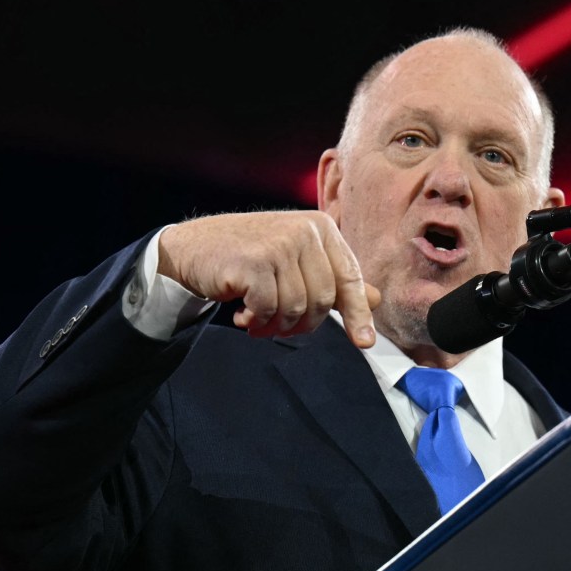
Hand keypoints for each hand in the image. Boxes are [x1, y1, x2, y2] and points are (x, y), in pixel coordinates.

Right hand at [158, 211, 379, 347]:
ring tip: (258, 320)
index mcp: (321, 228)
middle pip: (323, 300)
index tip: (365, 343)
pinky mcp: (254, 261)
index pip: (349, 277)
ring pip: (296, 308)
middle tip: (280, 327)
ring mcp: (278, 244)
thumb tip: (377, 299)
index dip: (358, 314)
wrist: (192, 248)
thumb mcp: (296, 263)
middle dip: (304, 324)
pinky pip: (268, 309)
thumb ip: (335, 279)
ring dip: (276, 325)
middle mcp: (304, 230)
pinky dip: (255, 321)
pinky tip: (242, 313)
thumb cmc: (248, 257)